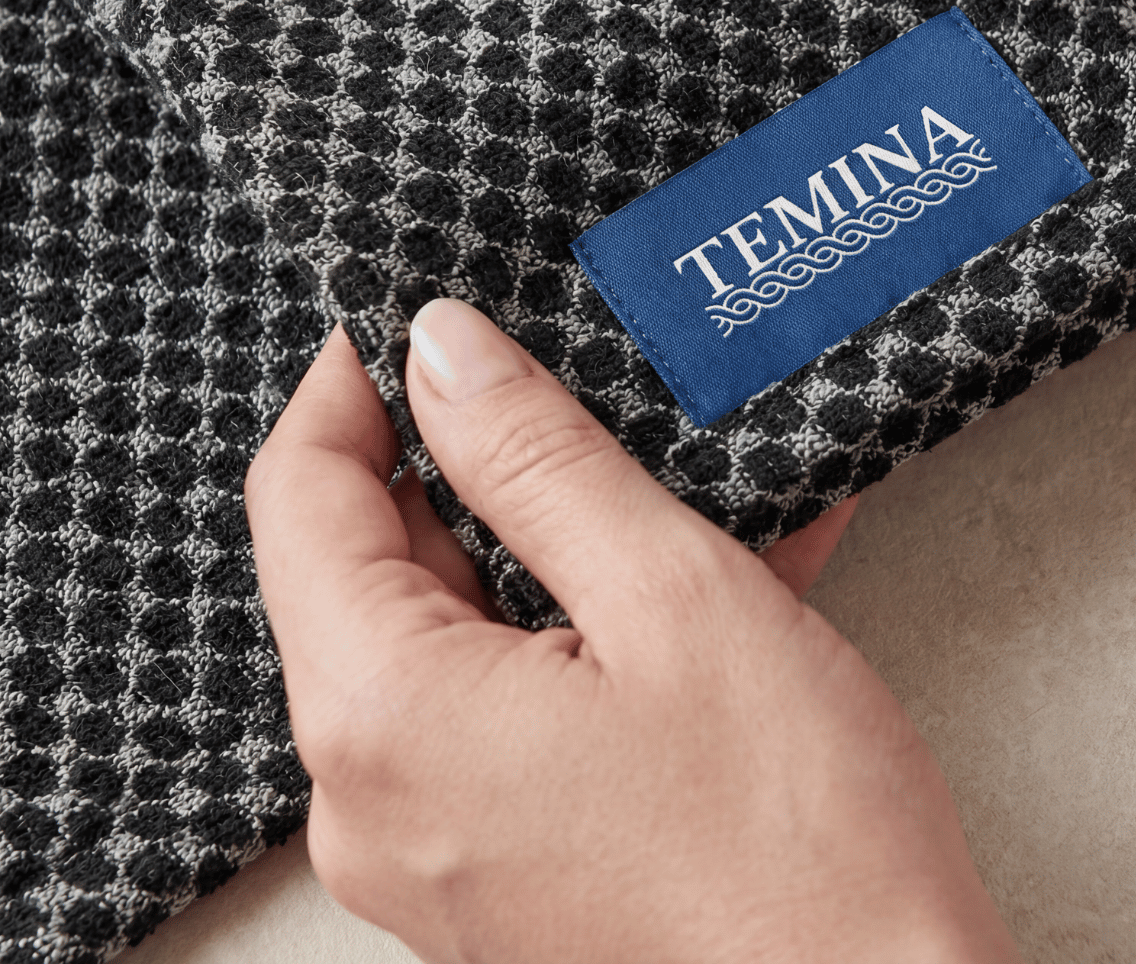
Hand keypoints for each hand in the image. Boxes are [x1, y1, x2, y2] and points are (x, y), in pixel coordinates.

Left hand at [245, 307, 1020, 963]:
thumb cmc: (792, 842)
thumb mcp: (669, 595)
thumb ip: (538, 458)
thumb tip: (444, 353)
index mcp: (384, 715)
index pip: (300, 495)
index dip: (353, 382)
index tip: (423, 316)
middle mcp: (377, 795)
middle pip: (375, 563)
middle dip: (473, 457)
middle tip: (572, 380)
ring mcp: (439, 840)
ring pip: (458, 628)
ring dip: (558, 537)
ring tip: (671, 474)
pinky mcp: (506, 861)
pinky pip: (514, 700)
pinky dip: (589, 625)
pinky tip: (700, 575)